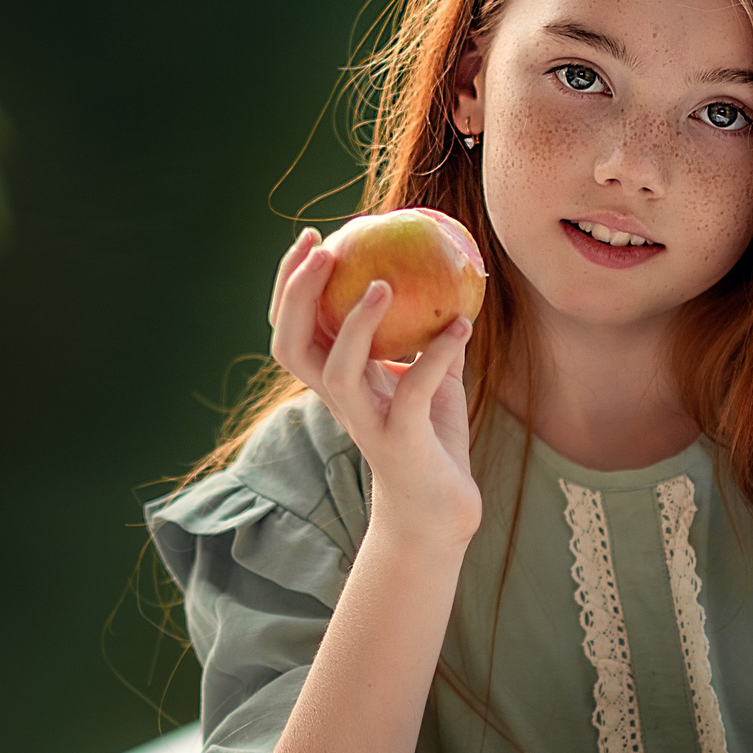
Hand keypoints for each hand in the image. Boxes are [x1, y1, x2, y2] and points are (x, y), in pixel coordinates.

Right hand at [267, 227, 478, 542]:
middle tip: (323, 250)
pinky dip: (436, 355)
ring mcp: (366, 423)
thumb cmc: (430, 438)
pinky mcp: (402, 442)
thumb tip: (448, 273)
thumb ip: (426, 334)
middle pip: (292, 345)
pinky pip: (413, 392)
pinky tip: (463, 326)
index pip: (292, 328)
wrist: (439, 512)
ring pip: (338, 372)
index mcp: (336, 380)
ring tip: (383, 284)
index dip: (290, 285)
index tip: (314, 239)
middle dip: (298, 295)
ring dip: (356, 325)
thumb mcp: (427, 376)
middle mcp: (340, 401)